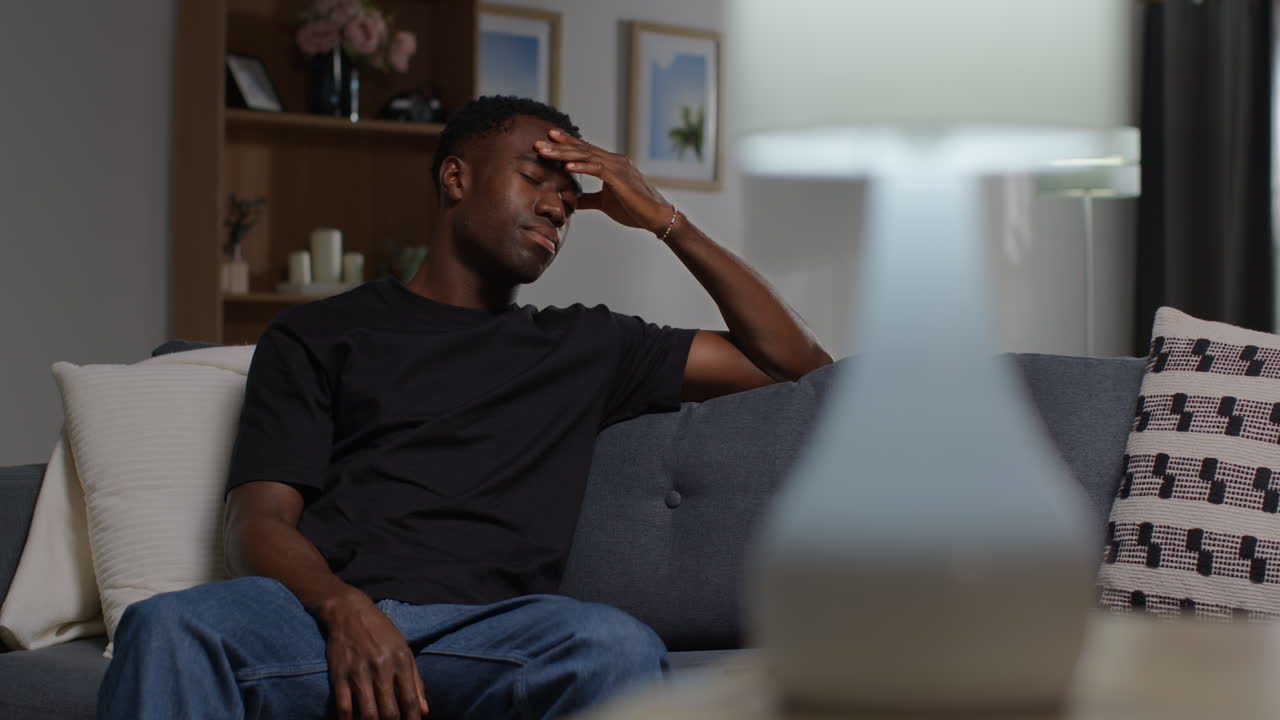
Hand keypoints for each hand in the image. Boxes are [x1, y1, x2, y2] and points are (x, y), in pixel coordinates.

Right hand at [321, 590, 428, 719]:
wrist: (350, 612)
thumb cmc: (382, 632)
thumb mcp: (404, 650)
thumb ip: (416, 681)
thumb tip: (425, 711)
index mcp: (400, 661)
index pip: (410, 700)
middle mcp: (381, 667)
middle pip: (389, 711)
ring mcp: (358, 672)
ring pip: (367, 713)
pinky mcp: (339, 675)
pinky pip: (343, 707)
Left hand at [534, 129, 672, 234]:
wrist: (655, 217)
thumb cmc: (634, 209)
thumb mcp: (604, 203)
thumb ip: (588, 199)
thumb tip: (572, 202)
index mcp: (611, 164)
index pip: (584, 150)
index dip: (566, 143)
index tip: (548, 139)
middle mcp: (614, 161)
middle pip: (582, 149)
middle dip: (558, 146)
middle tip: (538, 143)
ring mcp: (618, 168)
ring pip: (586, 156)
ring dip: (563, 153)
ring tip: (545, 152)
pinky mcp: (620, 179)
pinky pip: (597, 169)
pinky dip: (581, 166)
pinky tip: (566, 166)